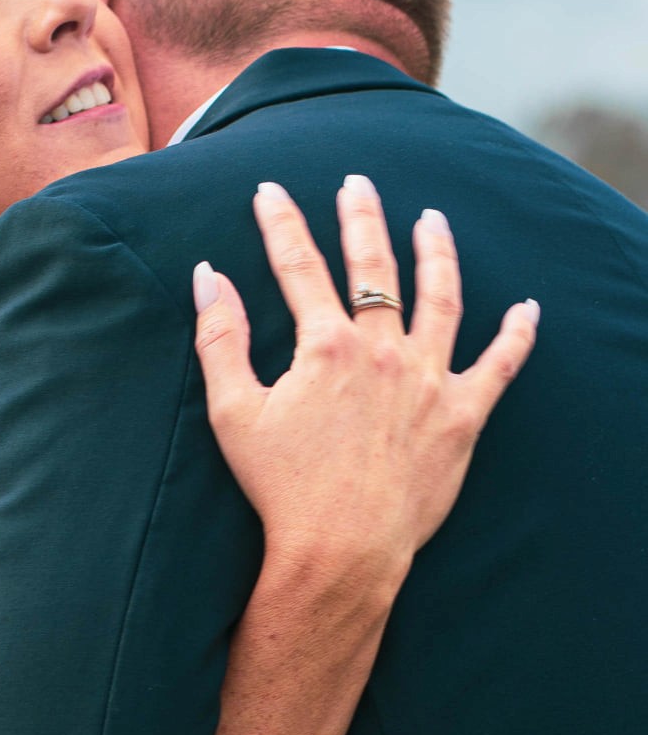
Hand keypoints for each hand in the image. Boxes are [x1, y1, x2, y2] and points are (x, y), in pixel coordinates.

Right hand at [193, 175, 537, 596]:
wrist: (341, 550)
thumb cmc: (281, 489)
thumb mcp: (233, 413)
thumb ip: (219, 339)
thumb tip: (207, 276)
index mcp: (326, 347)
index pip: (300, 267)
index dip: (281, 223)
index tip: (270, 191)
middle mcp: (383, 351)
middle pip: (374, 267)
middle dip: (362, 218)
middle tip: (357, 184)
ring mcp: (429, 380)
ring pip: (441, 299)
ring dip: (437, 253)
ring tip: (432, 220)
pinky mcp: (462, 416)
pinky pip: (498, 366)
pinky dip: (515, 335)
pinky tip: (527, 309)